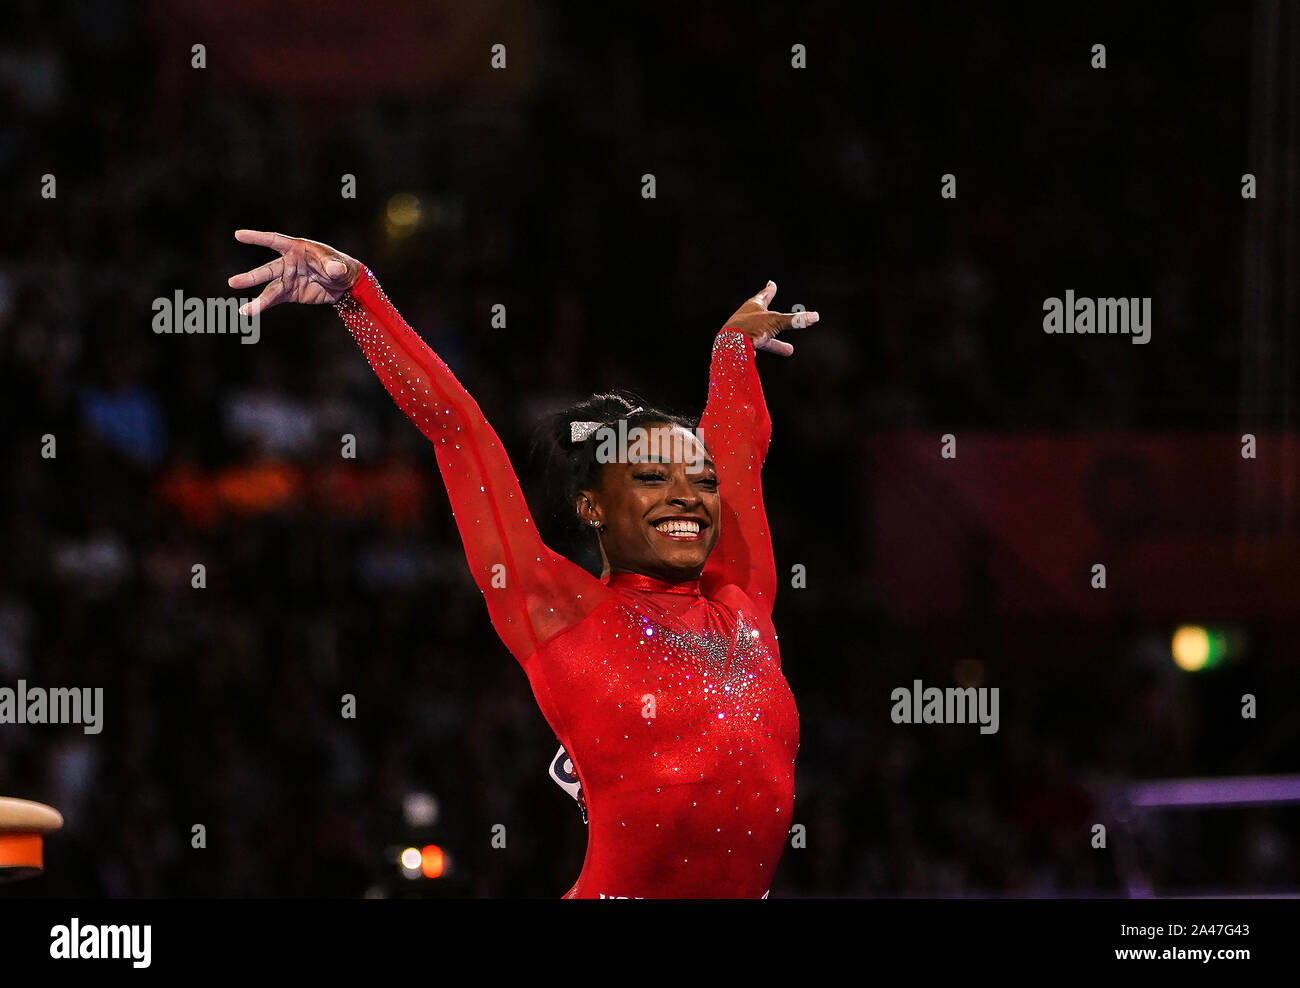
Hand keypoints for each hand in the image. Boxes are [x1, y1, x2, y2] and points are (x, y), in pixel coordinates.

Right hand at [227, 229, 362, 316]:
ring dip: (258, 301)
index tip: (239, 235)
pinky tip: (249, 311)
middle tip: (233, 283)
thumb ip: (335, 266)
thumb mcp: (340, 265)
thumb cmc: (341, 267)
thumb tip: (336, 269)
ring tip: (244, 311)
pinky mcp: (290, 293)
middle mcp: (288, 263)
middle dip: (252, 277)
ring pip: (270, 289)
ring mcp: (288, 278)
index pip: (274, 241)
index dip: (257, 238)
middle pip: (268, 270)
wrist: (345, 283)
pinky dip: (263, 306)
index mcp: (297, 248)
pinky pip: (275, 299)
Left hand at [721, 281, 818, 356]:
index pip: (764, 295)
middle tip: (781, 316)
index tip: (771, 283)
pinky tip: (760, 355)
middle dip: (776, 318)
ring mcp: (744, 331)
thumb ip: (795, 320)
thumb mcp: (775, 322)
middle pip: (765, 316)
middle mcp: (748, 317)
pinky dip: (762, 350)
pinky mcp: (742, 345)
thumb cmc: (750, 328)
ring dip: (776, 343)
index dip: (770, 290)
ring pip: (764, 336)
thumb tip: (815, 316)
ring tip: (789, 350)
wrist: (728, 346)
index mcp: (754, 306)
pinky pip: (756, 347)